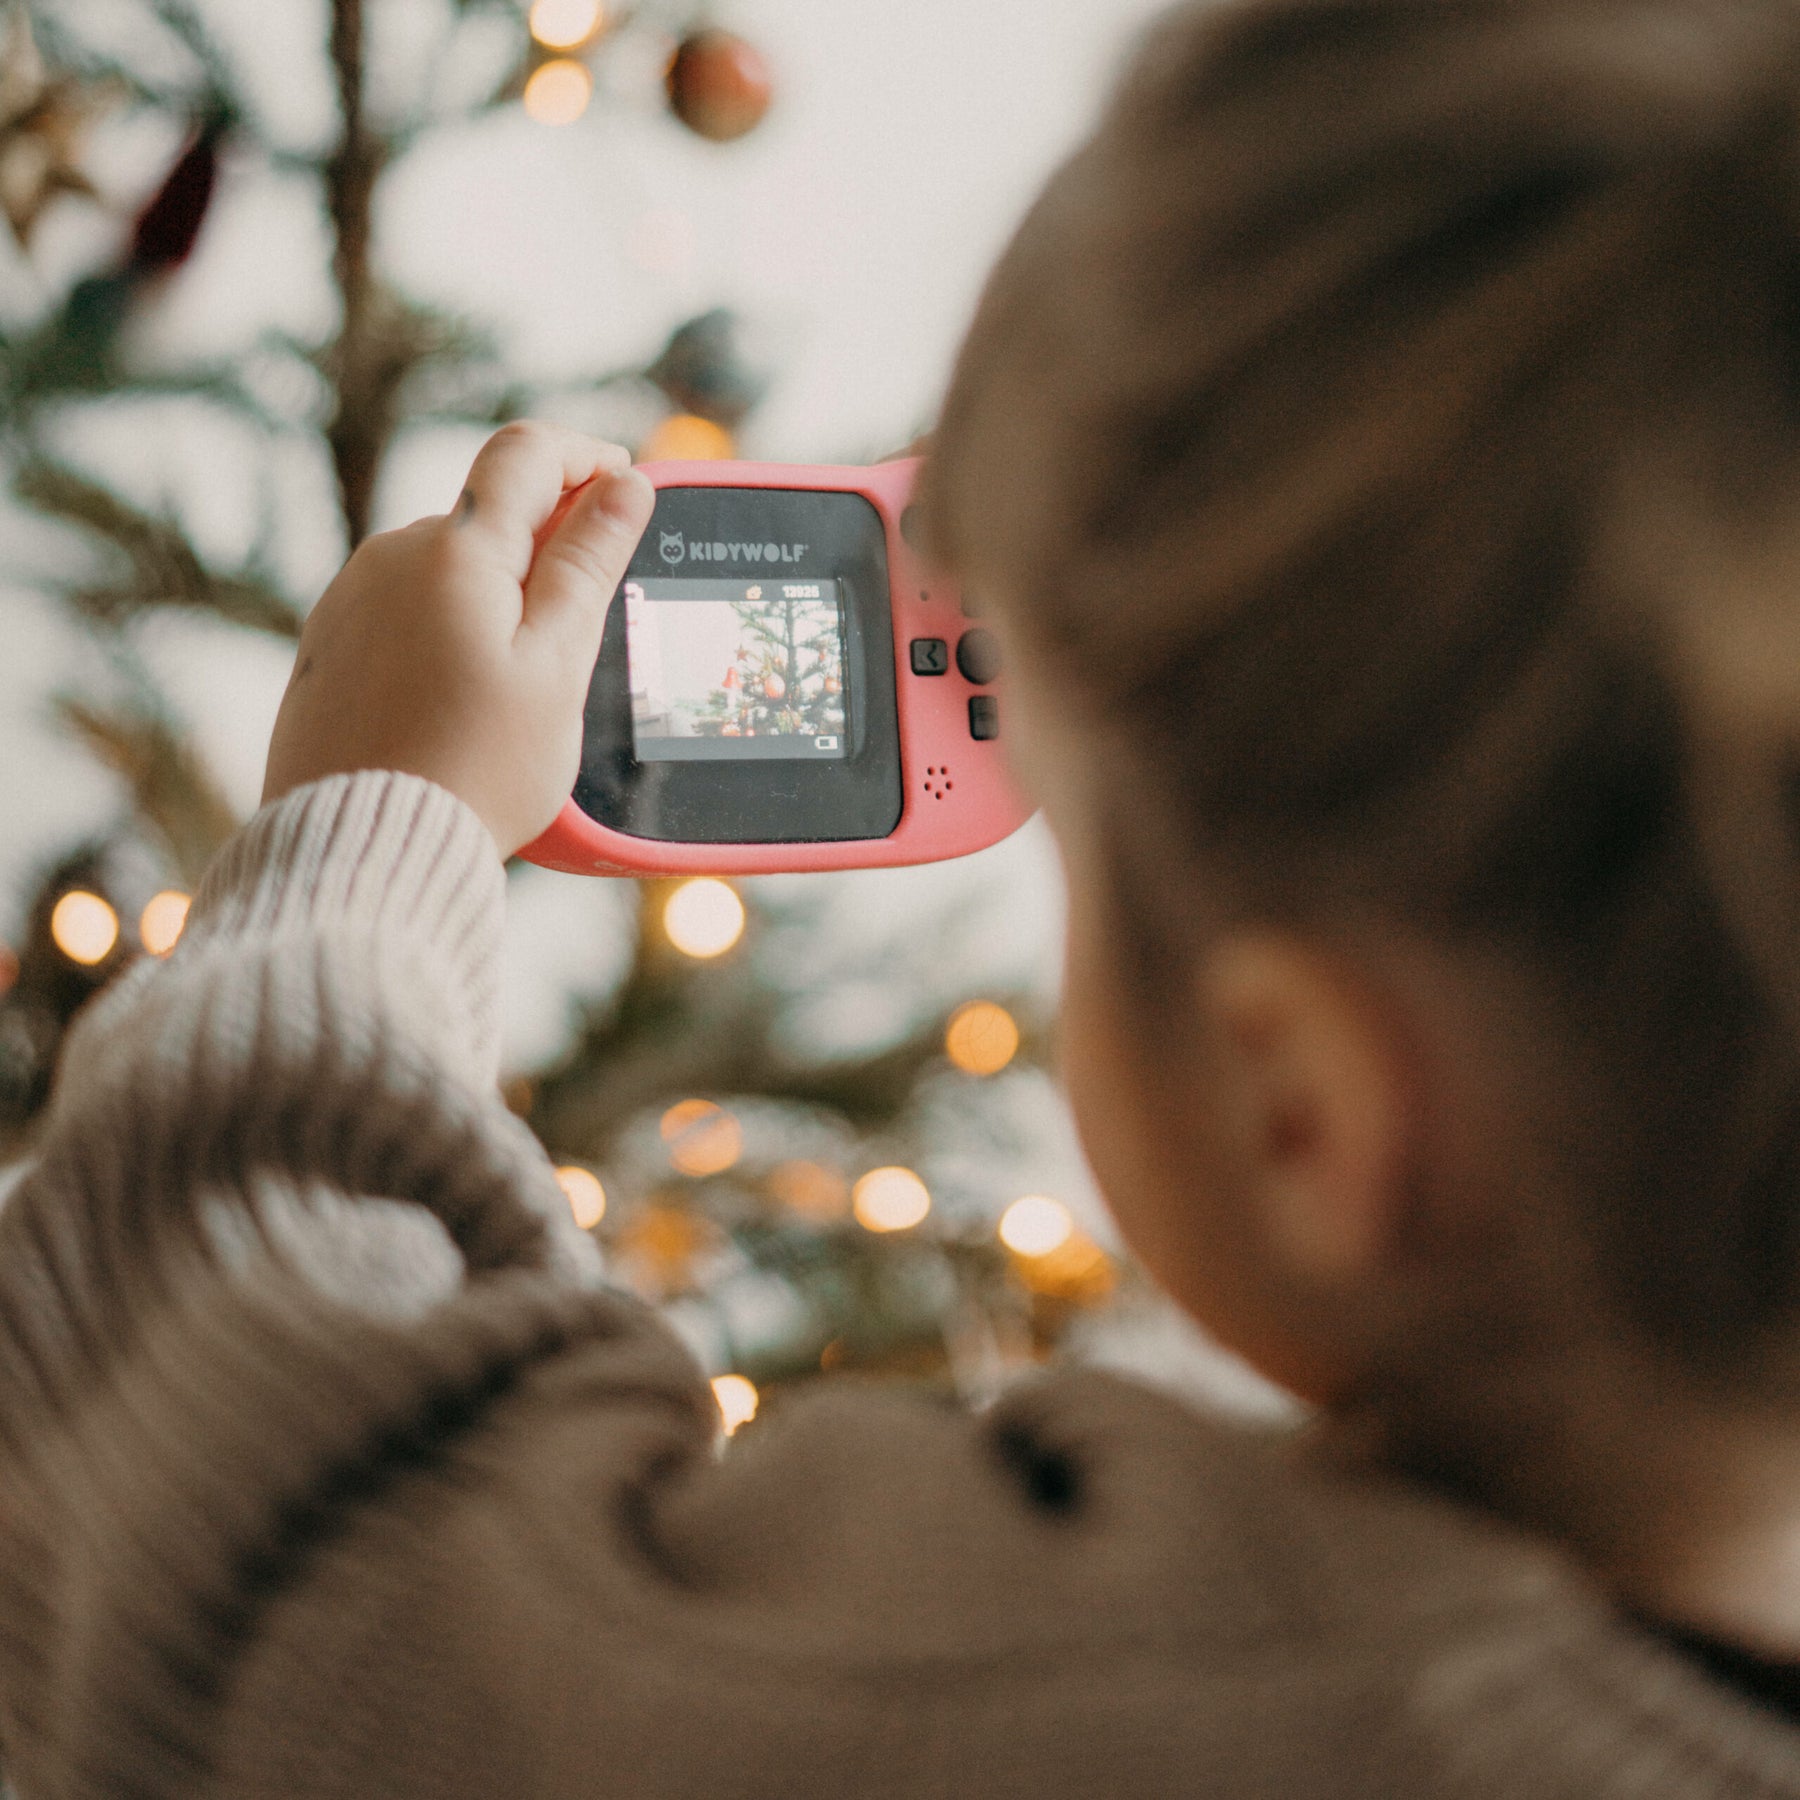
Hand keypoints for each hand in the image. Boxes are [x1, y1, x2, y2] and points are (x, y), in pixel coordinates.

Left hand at [263, 422, 654, 857]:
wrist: (366, 850)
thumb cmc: (477, 768)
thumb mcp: (557, 664)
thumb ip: (589, 563)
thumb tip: (625, 484)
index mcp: (455, 548)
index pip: (528, 451)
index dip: (588, 456)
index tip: (626, 487)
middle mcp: (390, 556)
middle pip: (488, 514)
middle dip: (547, 545)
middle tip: (592, 621)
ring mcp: (350, 600)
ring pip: (447, 568)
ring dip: (497, 596)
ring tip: (525, 686)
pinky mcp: (327, 647)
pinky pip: (405, 613)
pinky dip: (450, 633)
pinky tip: (466, 703)